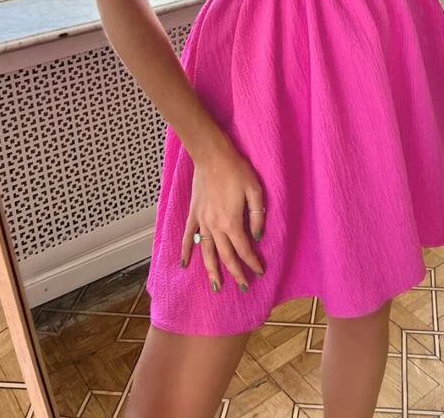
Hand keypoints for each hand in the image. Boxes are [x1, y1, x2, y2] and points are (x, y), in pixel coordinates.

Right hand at [180, 133, 265, 291]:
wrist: (212, 156)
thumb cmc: (236, 170)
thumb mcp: (255, 190)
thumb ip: (257, 215)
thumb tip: (257, 236)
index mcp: (231, 222)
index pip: (243, 249)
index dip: (252, 262)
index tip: (259, 271)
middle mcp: (214, 226)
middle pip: (225, 255)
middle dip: (235, 272)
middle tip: (243, 286)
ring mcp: (201, 221)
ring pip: (205, 252)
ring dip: (211, 270)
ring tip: (216, 286)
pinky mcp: (193, 214)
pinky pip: (187, 237)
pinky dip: (185, 251)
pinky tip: (185, 264)